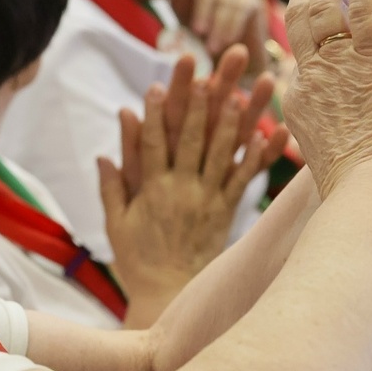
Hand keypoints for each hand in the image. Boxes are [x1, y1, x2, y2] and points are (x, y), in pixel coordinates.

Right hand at [98, 49, 288, 290]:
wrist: (169, 295)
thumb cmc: (137, 260)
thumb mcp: (116, 224)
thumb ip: (112, 187)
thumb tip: (103, 155)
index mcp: (152, 191)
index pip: (152, 145)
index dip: (154, 115)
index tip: (155, 87)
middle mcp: (182, 191)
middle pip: (191, 140)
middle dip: (197, 104)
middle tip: (205, 75)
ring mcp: (207, 200)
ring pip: (222, 153)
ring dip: (232, 121)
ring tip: (240, 93)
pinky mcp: (227, 211)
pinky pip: (244, 180)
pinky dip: (256, 157)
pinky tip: (268, 134)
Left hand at [180, 0, 269, 66]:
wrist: (235, 57)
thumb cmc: (202, 44)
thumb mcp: (185, 31)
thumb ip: (176, 22)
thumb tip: (161, 29)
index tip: (178, 18)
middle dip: (202, 9)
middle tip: (198, 32)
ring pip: (227, 0)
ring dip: (219, 25)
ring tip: (212, 48)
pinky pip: (242, 9)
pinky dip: (233, 26)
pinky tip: (228, 42)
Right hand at [282, 0, 371, 200]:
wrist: (368, 183)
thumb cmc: (352, 177)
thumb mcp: (317, 145)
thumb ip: (310, 117)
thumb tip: (299, 105)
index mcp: (297, 96)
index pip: (295, 46)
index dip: (301, 14)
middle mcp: (310, 74)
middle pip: (302, 15)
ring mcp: (340, 63)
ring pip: (328, 4)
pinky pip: (365, 7)